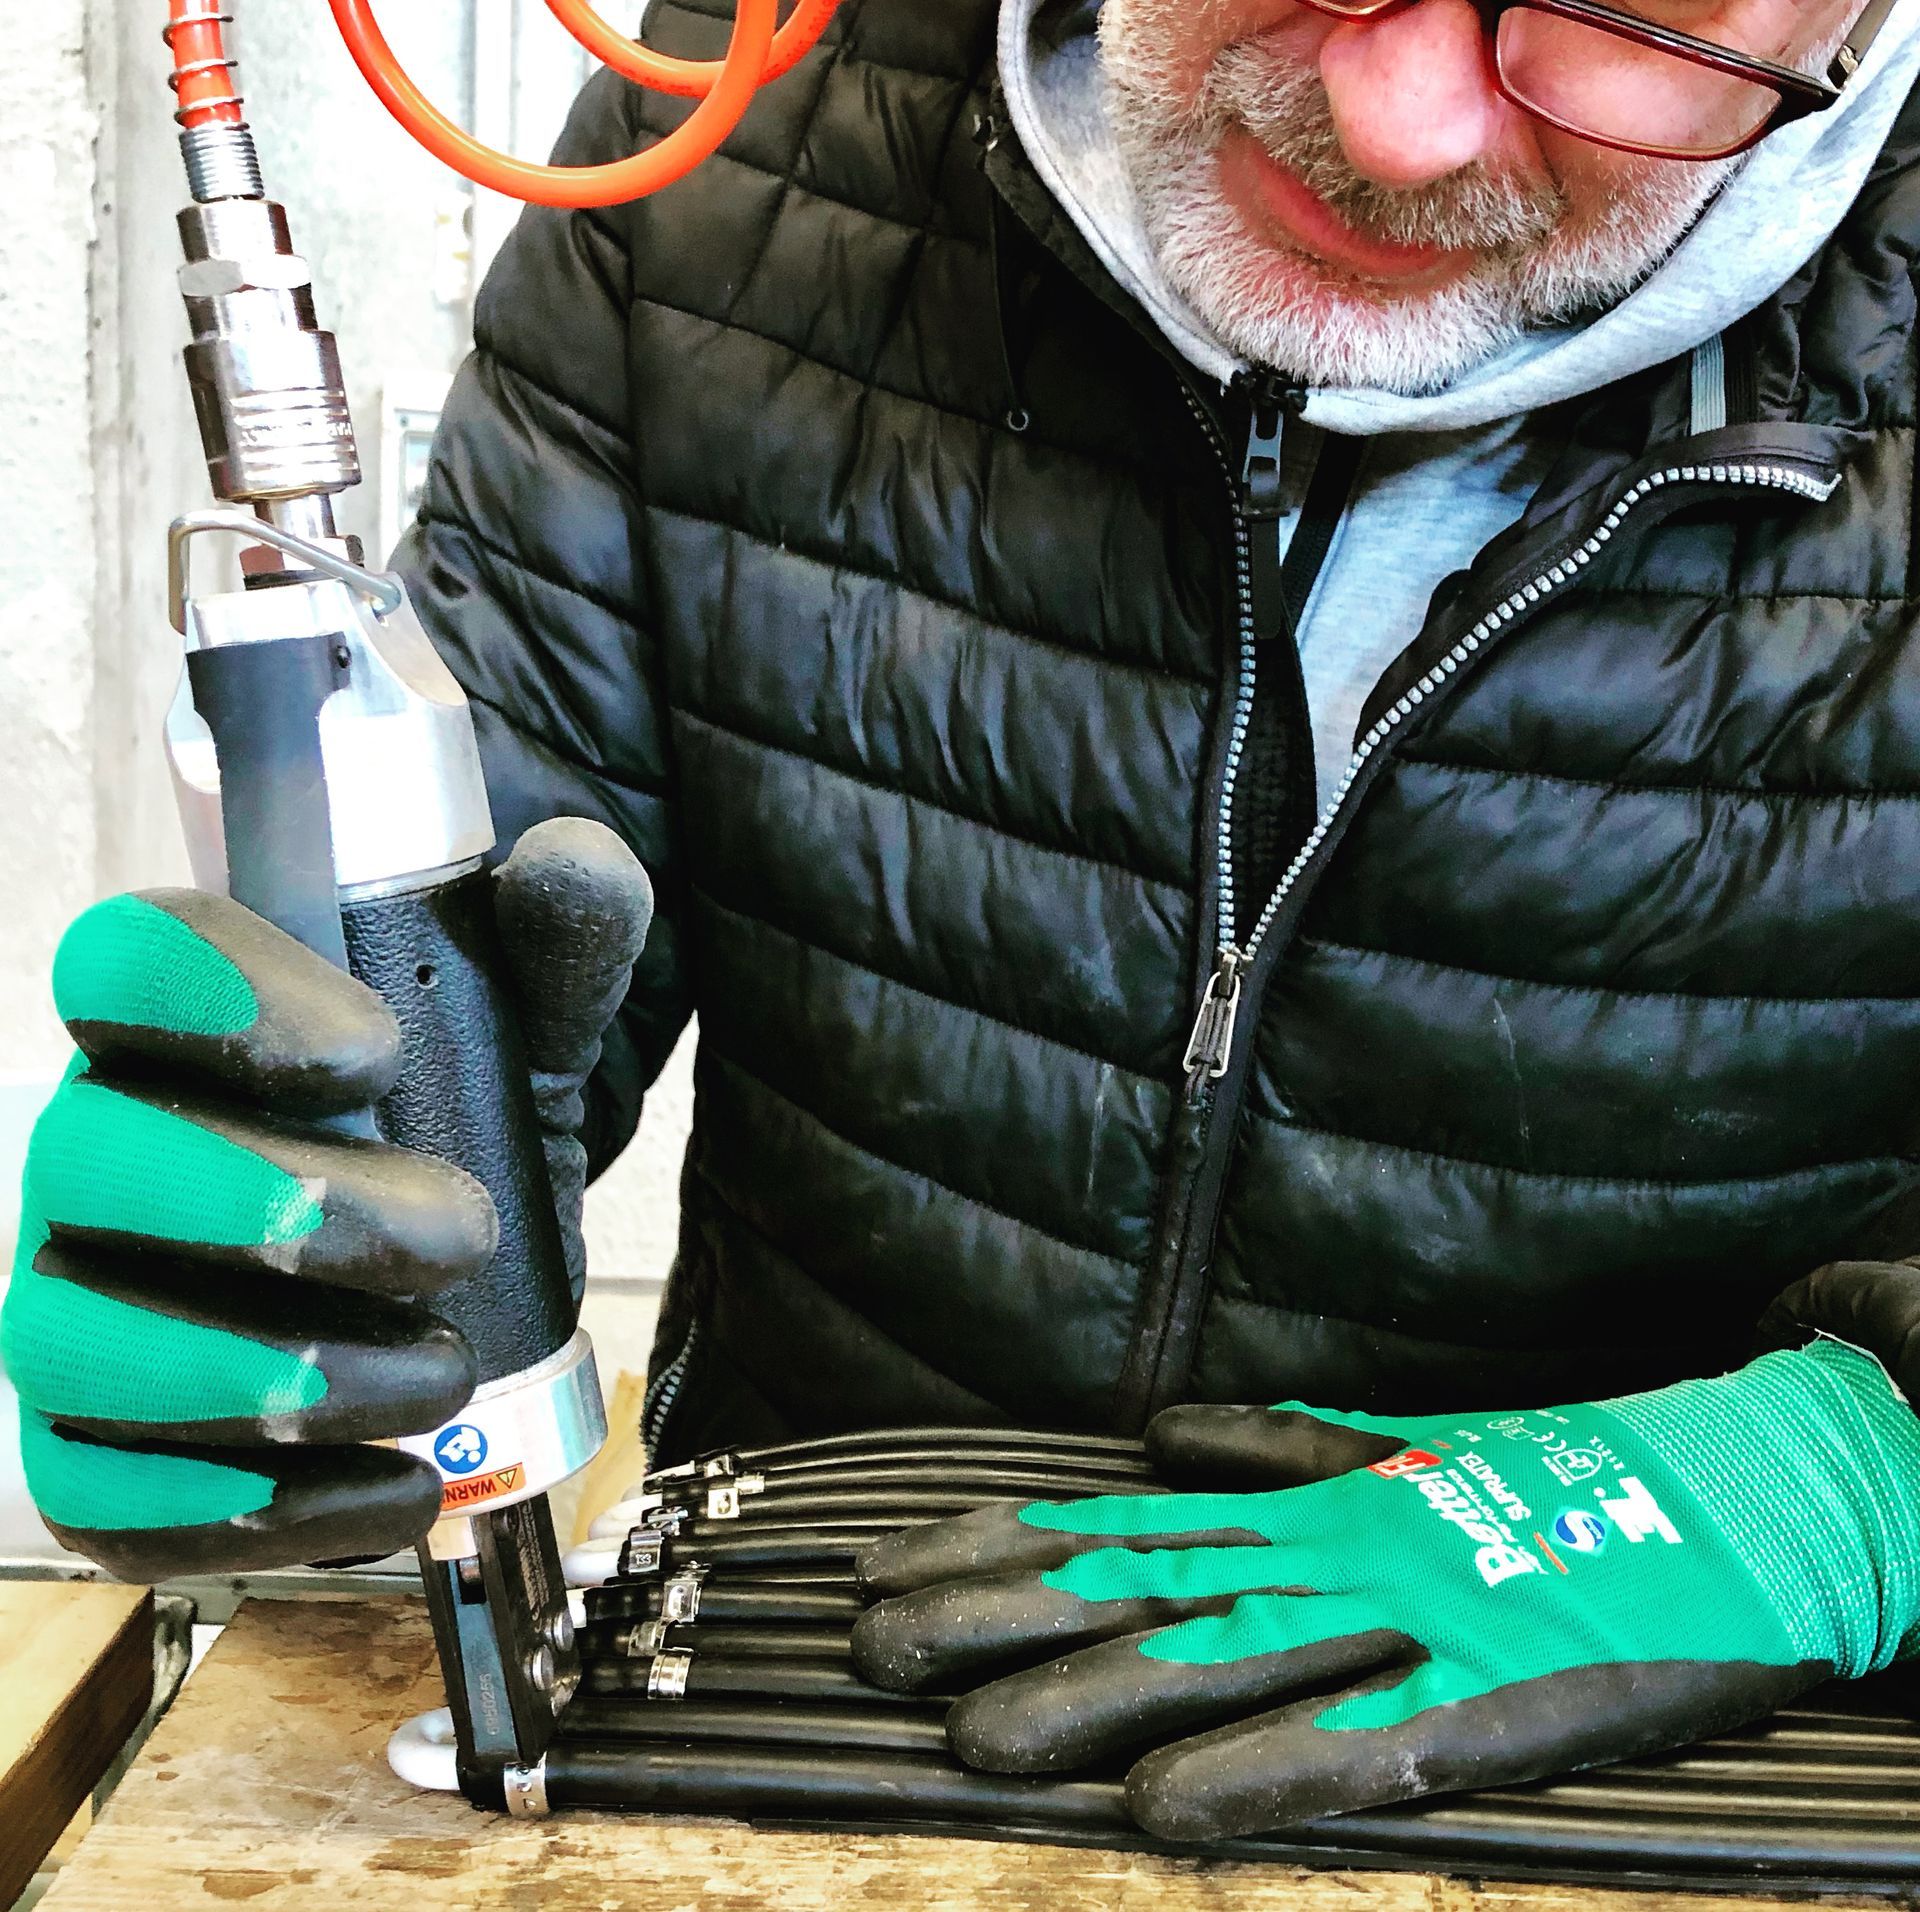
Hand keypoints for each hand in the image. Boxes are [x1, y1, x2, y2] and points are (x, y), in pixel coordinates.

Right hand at [2, 817, 650, 1579]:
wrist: (447, 1240)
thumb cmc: (454, 1116)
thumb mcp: (519, 1023)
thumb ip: (550, 940)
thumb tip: (576, 865)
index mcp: (178, 1019)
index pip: (122, 959)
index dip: (214, 992)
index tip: (371, 1052)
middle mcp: (99, 1148)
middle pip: (95, 1155)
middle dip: (270, 1202)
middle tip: (451, 1231)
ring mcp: (78, 1298)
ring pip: (75, 1339)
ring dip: (259, 1372)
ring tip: (433, 1373)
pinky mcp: (98, 1444)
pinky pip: (103, 1496)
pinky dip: (244, 1512)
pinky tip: (391, 1490)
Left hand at [852, 1340, 1919, 1840]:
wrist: (1725, 1497)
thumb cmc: (1554, 1478)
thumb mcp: (1402, 1446)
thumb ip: (1274, 1445)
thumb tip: (1154, 1436)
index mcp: (1311, 1496)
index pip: (1125, 1518)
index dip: (1002, 1545)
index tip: (898, 1565)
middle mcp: (1332, 1550)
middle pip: (1142, 1586)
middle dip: (1002, 1619)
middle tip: (875, 1649)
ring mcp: (1404, 1625)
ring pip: (1224, 1662)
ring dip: (1091, 1703)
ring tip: (971, 1743)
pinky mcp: (1488, 1705)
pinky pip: (1356, 1750)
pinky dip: (1257, 1779)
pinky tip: (1162, 1817)